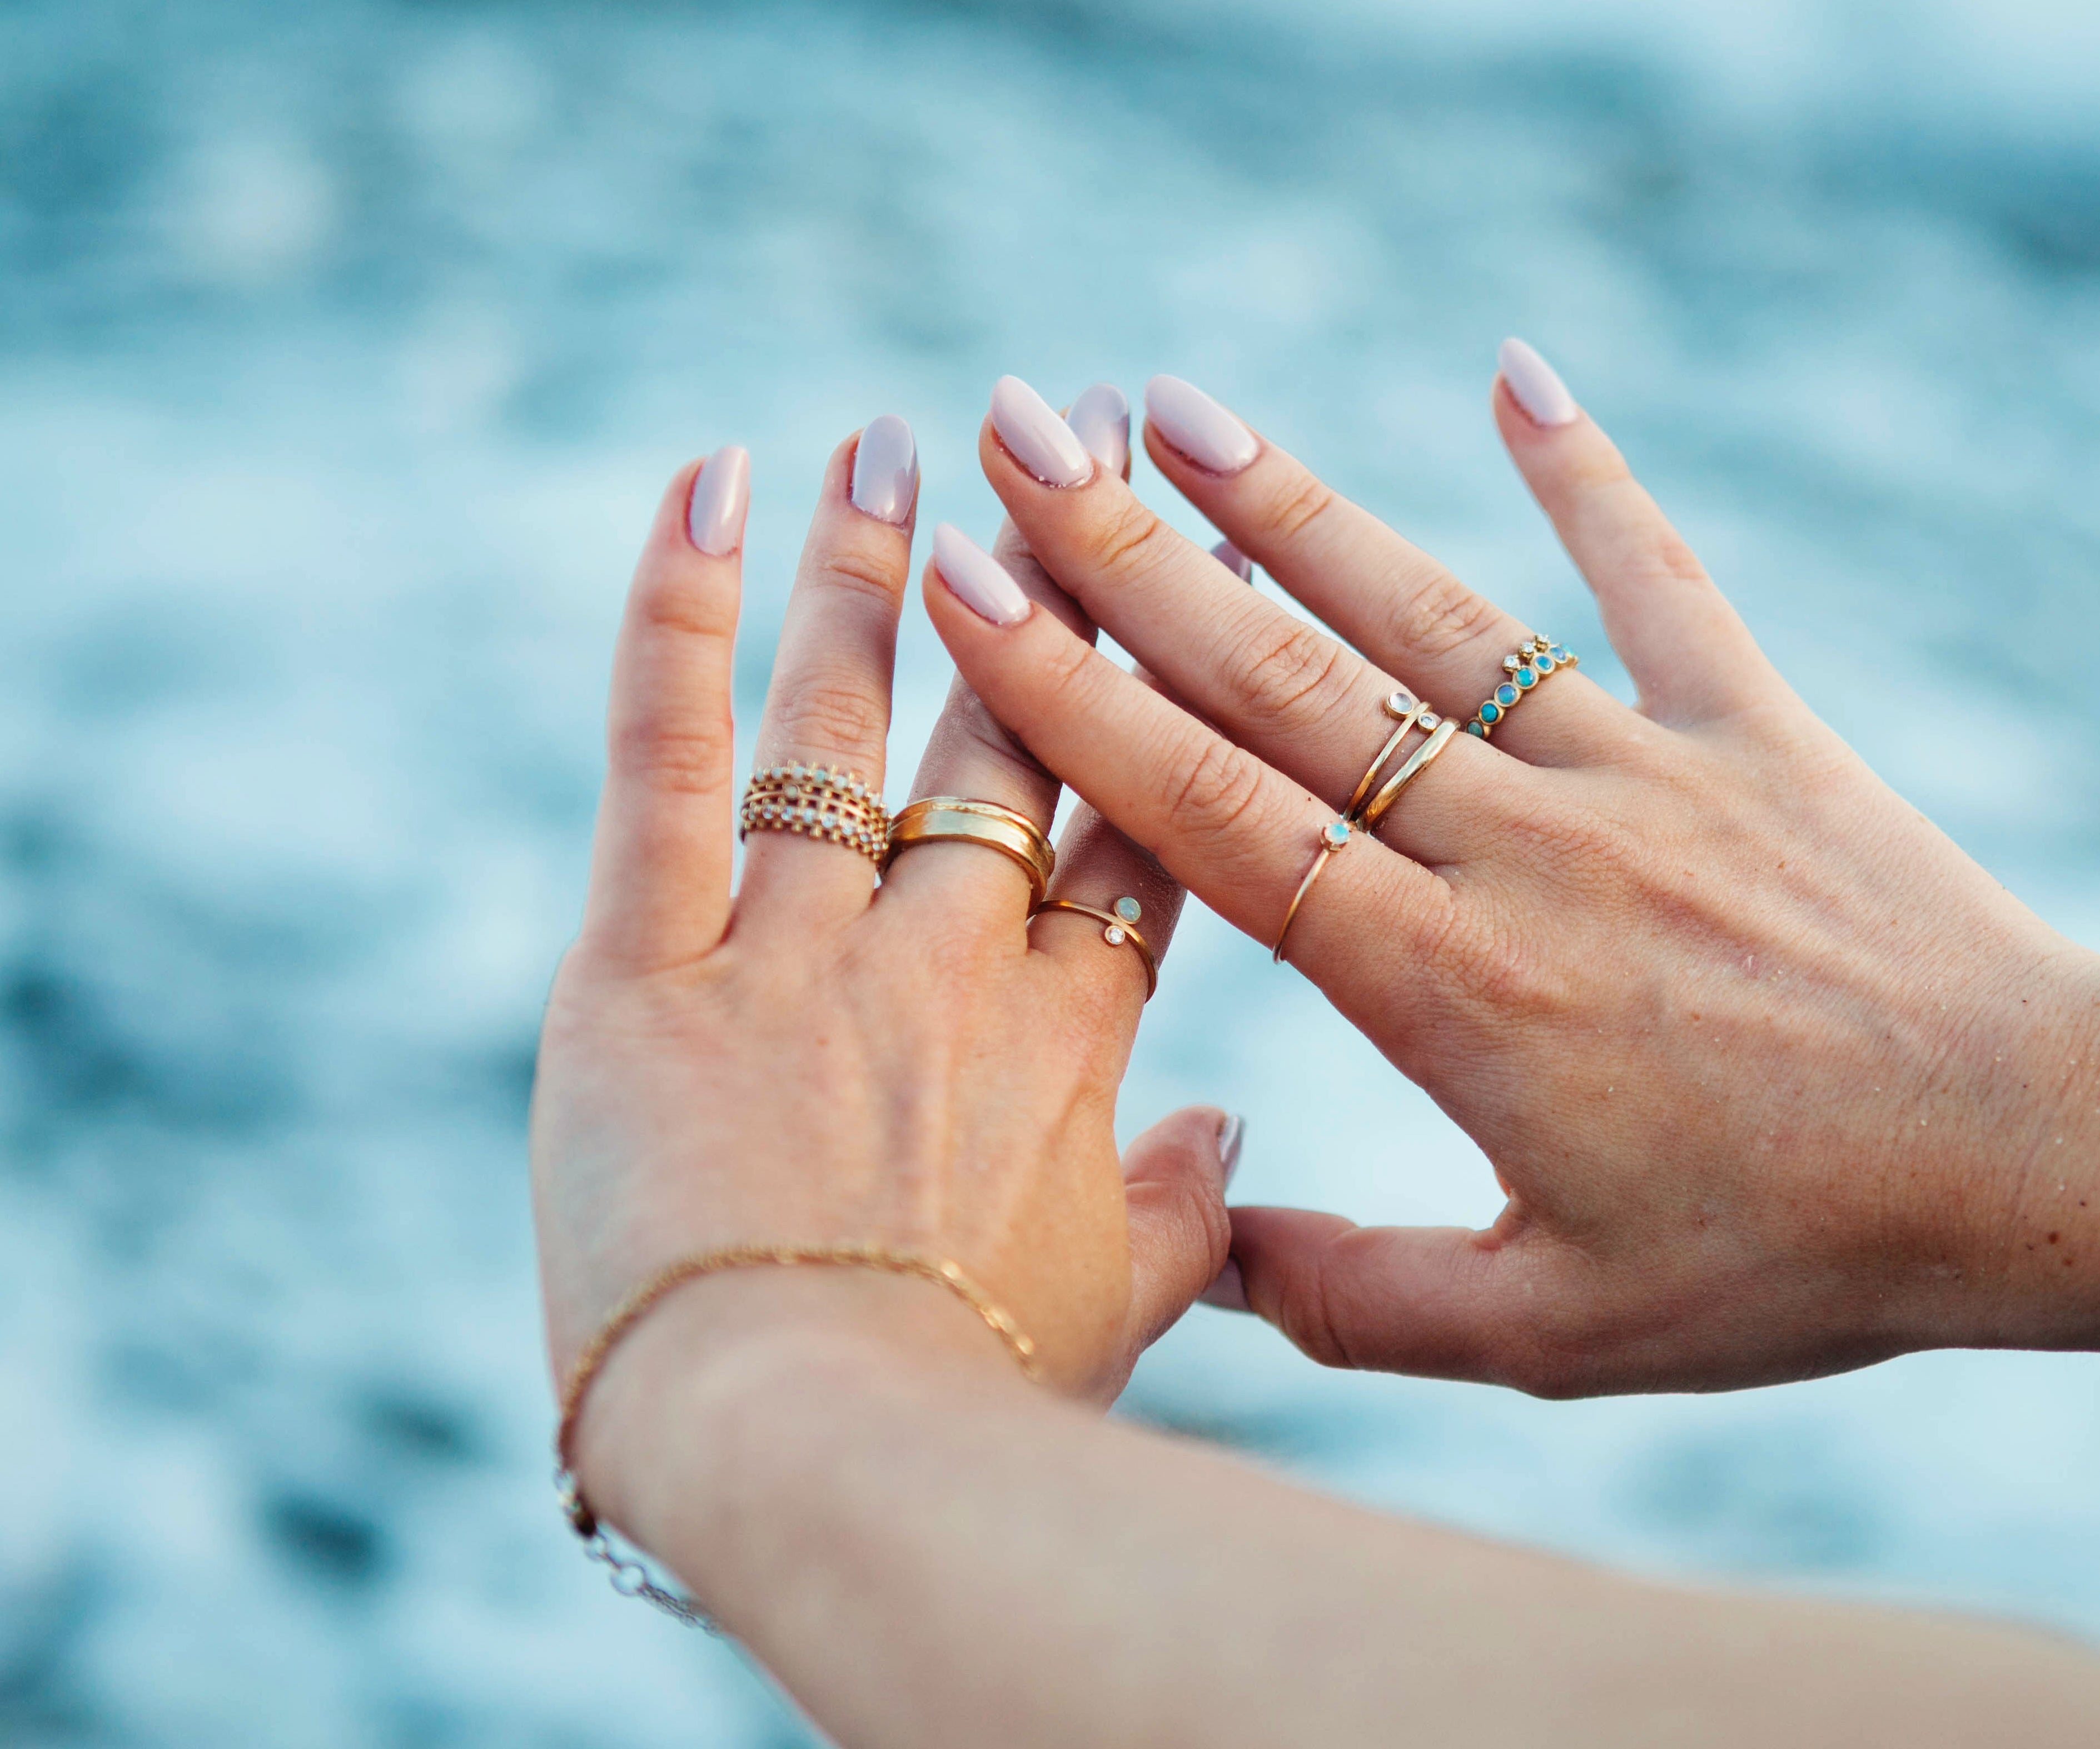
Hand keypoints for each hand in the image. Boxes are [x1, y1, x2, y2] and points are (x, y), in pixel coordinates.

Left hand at [531, 403, 1234, 1530]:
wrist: (818, 1447)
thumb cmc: (982, 1401)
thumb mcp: (1121, 1305)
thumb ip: (1191, 1209)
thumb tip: (1237, 1135)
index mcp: (1072, 1038)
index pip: (1133, 832)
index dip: (1161, 707)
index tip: (1186, 599)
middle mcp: (954, 963)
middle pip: (1015, 741)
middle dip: (1045, 594)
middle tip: (1059, 455)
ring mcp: (805, 950)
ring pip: (849, 718)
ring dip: (872, 568)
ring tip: (889, 442)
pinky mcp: (653, 966)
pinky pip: (666, 759)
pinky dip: (676, 616)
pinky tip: (706, 485)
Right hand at [925, 352, 2099, 1397]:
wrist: (2039, 1160)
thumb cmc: (1796, 1258)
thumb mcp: (1558, 1333)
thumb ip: (1360, 1300)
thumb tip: (1202, 1256)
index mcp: (1451, 989)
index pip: (1223, 818)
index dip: (1083, 700)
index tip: (975, 588)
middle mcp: (1525, 851)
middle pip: (1293, 684)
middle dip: (1137, 559)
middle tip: (1016, 436)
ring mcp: (1645, 773)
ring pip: (1436, 617)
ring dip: (1301, 506)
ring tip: (1181, 407)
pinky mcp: (1758, 731)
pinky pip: (1657, 578)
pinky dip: (1588, 472)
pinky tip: (1516, 366)